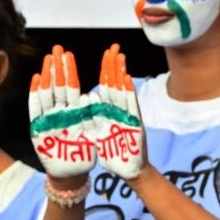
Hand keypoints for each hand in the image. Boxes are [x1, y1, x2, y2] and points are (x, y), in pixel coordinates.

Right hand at [29, 45, 96, 179]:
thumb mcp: (90, 133)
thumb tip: (89, 96)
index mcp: (74, 113)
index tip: (67, 55)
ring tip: (48, 59)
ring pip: (47, 94)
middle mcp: (60, 114)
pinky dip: (36, 94)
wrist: (72, 174)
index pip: (70, 87)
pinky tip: (37, 79)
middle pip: (58, 86)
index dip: (68, 71)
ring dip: (47, 76)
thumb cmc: (83, 154)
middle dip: (57, 67)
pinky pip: (36, 110)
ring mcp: (49, 120)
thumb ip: (89, 116)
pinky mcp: (39, 130)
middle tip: (57, 48)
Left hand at [92, 44, 144, 180]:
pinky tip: (126, 79)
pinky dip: (128, 93)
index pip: (105, 87)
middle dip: (113, 65)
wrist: (129, 172)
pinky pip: (130, 107)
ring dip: (120, 73)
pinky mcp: (133, 127)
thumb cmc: (114, 155)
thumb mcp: (98, 134)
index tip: (105, 54)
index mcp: (108, 114)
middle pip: (114, 84)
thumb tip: (87, 99)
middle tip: (114, 47)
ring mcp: (126, 118)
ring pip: (122, 92)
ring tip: (119, 56)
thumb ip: (93, 117)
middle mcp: (117, 112)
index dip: (105, 71)